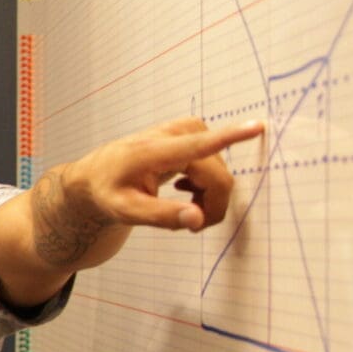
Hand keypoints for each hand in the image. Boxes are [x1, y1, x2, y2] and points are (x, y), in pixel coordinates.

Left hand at [64, 116, 262, 233]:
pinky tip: (184, 189)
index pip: (198, 145)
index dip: (230, 137)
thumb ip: (162, 216)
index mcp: (154, 151)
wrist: (96, 176)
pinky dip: (206, 183)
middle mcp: (174, 133)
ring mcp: (185, 129)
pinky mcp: (192, 131)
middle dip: (211, 205)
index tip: (256, 126)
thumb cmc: (107, 193)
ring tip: (178, 204)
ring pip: (220, 172)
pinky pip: (216, 163)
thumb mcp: (126, 211)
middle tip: (189, 225)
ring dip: (207, 195)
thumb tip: (198, 219)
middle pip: (218, 176)